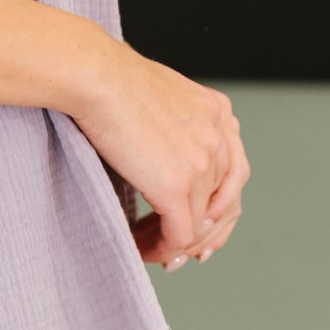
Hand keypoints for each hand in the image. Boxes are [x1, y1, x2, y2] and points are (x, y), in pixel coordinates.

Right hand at [74, 33, 248, 271]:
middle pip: (225, 203)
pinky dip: (160, 249)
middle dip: (205, 234)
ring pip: (200, 225)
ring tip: (151, 248)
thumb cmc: (108, 77)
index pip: (234, 173)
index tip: (201, 228)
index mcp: (218, 112)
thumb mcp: (158, 95)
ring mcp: (202, 164)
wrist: (95, 75)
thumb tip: (159, 150)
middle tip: (182, 254)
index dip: (219, 207)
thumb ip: (173, 123)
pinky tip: (141, 248)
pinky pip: (178, 235)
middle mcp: (219, 137)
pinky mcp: (177, 188)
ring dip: (176, 243)